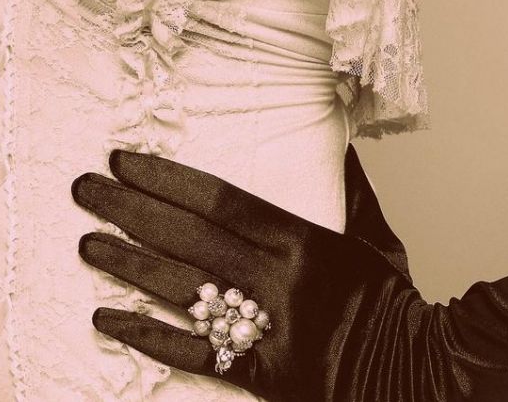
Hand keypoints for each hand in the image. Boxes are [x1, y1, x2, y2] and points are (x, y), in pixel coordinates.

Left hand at [72, 145, 425, 400]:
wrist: (422, 374)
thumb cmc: (393, 300)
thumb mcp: (372, 233)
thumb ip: (343, 184)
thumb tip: (333, 132)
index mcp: (300, 239)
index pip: (217, 199)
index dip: (166, 178)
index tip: (124, 159)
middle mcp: (277, 280)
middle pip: (188, 238)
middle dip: (130, 210)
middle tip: (85, 189)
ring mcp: (265, 330)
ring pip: (181, 291)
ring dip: (127, 265)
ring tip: (86, 242)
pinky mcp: (260, 376)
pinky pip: (192, 355)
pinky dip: (146, 335)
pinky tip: (107, 317)